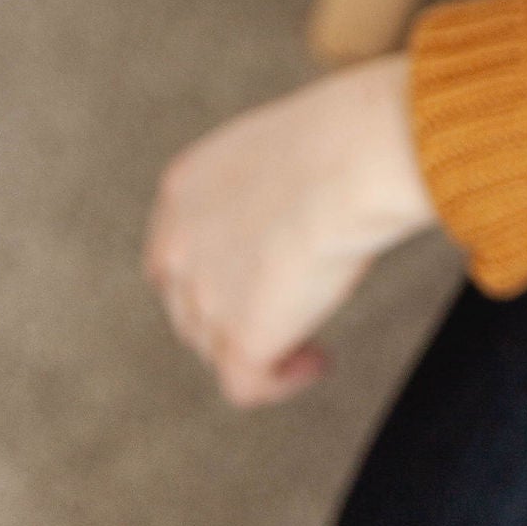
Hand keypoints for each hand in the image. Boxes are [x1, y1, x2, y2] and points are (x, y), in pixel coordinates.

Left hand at [143, 56, 436, 405]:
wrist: (351, 158)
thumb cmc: (342, 139)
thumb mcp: (280, 150)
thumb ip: (264, 189)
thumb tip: (294, 221)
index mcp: (183, 190)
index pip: (175, 256)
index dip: (213, 276)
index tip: (259, 281)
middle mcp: (178, 245)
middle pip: (190, 308)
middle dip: (234, 316)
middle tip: (288, 310)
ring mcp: (204, 295)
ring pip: (217, 346)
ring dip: (261, 344)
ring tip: (311, 337)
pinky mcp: (240, 337)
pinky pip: (248, 386)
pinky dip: (282, 381)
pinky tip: (318, 361)